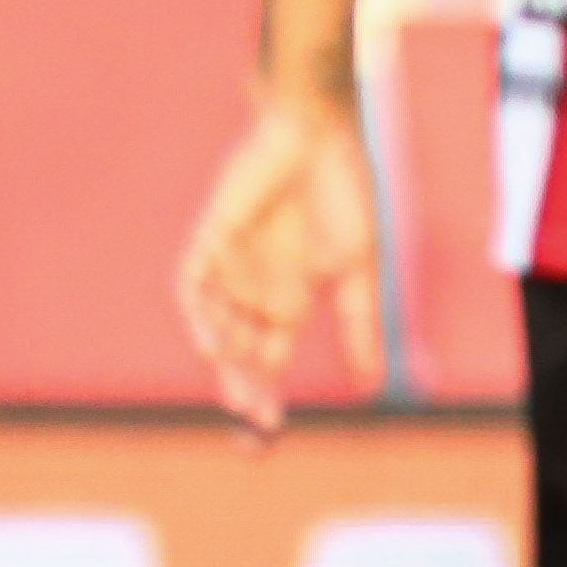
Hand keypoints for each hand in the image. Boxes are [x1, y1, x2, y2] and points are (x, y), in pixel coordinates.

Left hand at [178, 83, 383, 434]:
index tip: (272, 429)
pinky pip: (194, 283)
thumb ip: (360, 325)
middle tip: (252, 420)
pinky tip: (212, 342)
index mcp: (289, 300)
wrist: (320, 137)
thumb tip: (371, 386)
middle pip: (238, 351)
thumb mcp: (359, 270)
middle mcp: (254, 289)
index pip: (268, 360)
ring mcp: (230, 265)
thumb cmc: (344, 195)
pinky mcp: (212, 238)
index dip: (265, 394)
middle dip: (240, 387)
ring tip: (235, 388)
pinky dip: (200, 314)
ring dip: (224, 356)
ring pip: (214, 322)